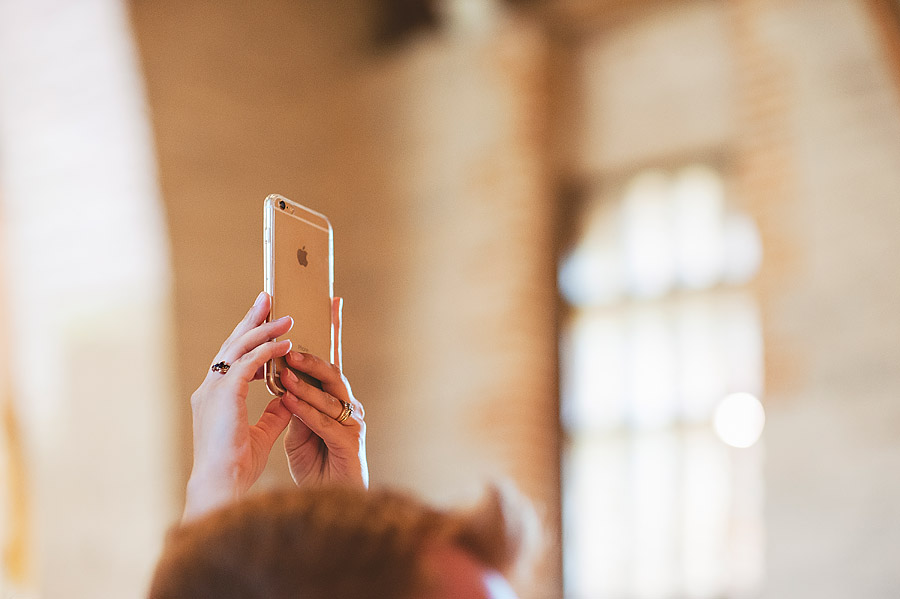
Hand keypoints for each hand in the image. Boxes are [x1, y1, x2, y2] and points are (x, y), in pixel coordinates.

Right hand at [183, 292, 293, 521]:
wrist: (222, 484)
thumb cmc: (238, 465)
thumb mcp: (262, 434)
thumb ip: (274, 413)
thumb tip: (289, 397)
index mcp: (215, 398)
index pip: (231, 359)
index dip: (248, 339)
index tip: (264, 323)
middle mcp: (210, 388)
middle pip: (232, 344)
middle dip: (251, 320)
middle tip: (267, 298)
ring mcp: (213, 389)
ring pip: (239, 347)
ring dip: (264, 329)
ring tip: (286, 315)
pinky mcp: (225, 393)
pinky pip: (249, 362)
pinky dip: (267, 351)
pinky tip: (286, 344)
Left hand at [282, 297, 368, 488]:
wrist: (330, 500)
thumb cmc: (318, 463)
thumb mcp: (301, 427)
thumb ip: (295, 403)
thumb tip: (281, 380)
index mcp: (334, 398)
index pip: (330, 358)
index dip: (331, 330)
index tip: (329, 300)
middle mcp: (347, 404)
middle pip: (332, 370)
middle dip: (310, 354)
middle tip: (289, 339)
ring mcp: (351, 422)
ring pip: (329, 394)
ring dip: (305, 381)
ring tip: (284, 371)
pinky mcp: (349, 443)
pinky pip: (326, 422)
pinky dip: (307, 411)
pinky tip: (290, 403)